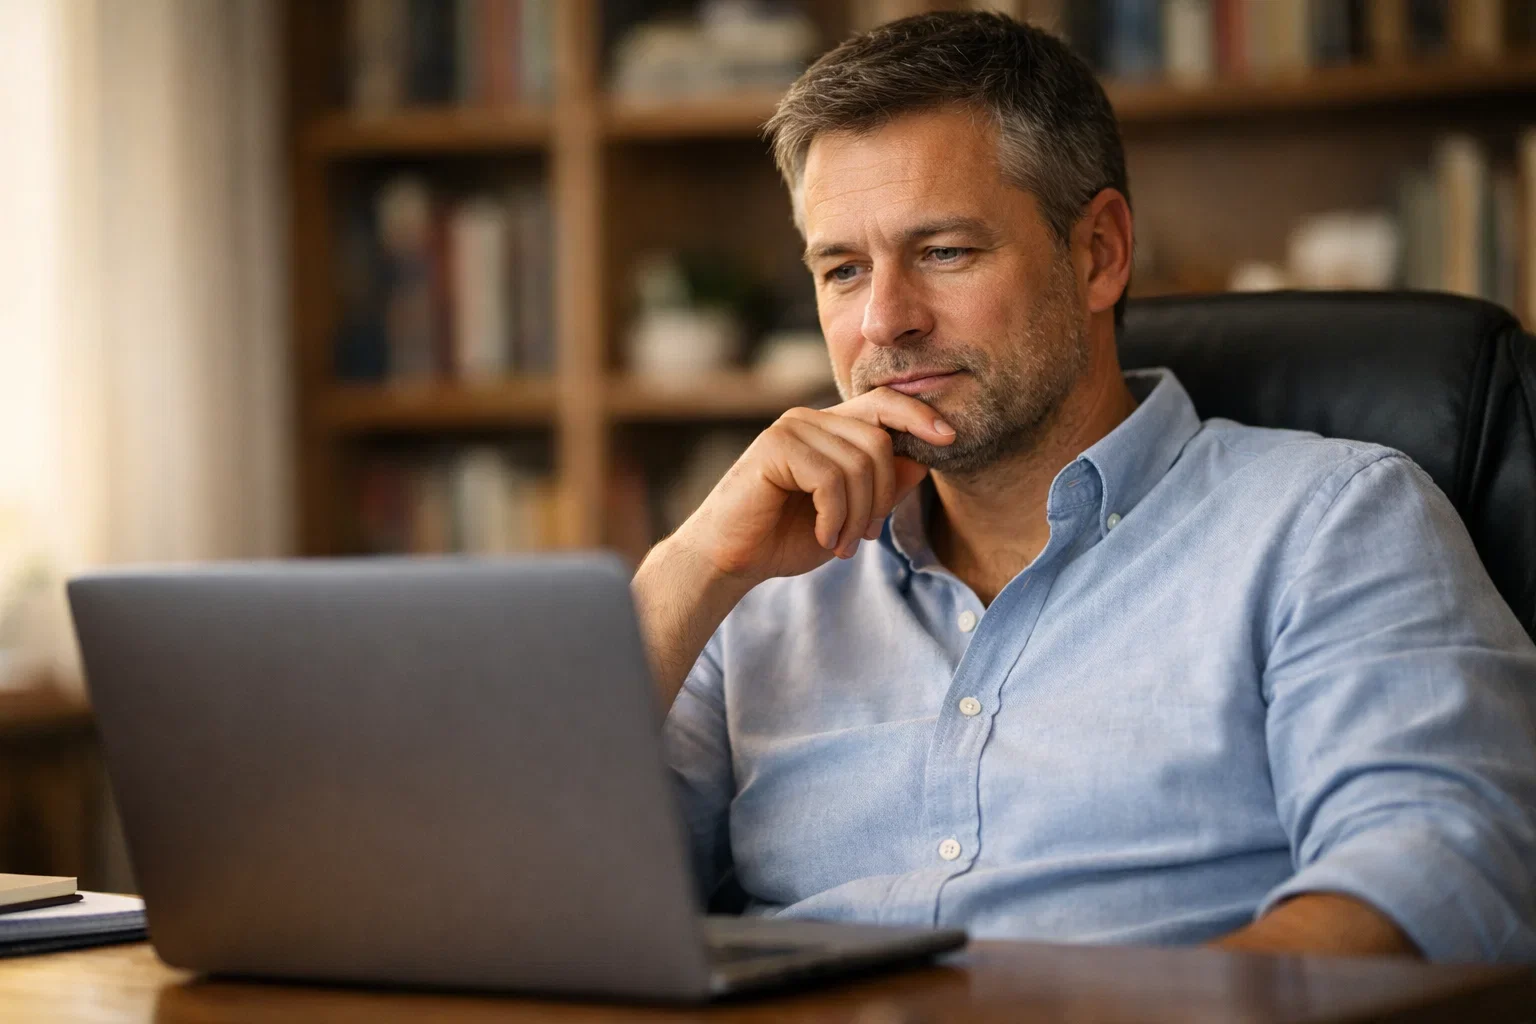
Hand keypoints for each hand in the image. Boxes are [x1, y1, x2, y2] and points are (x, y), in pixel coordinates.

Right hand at [672, 388, 956, 584]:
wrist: (728, 560)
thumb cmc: (783, 538)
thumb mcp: (849, 515)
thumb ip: (882, 486)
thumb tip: (926, 461)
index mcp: (828, 428)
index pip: (883, 404)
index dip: (919, 416)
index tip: (950, 439)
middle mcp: (809, 419)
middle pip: (879, 441)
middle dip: (882, 497)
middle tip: (864, 537)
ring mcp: (791, 428)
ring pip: (860, 463)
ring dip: (858, 515)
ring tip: (841, 543)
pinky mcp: (775, 448)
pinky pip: (832, 479)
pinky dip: (835, 516)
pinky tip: (823, 536)